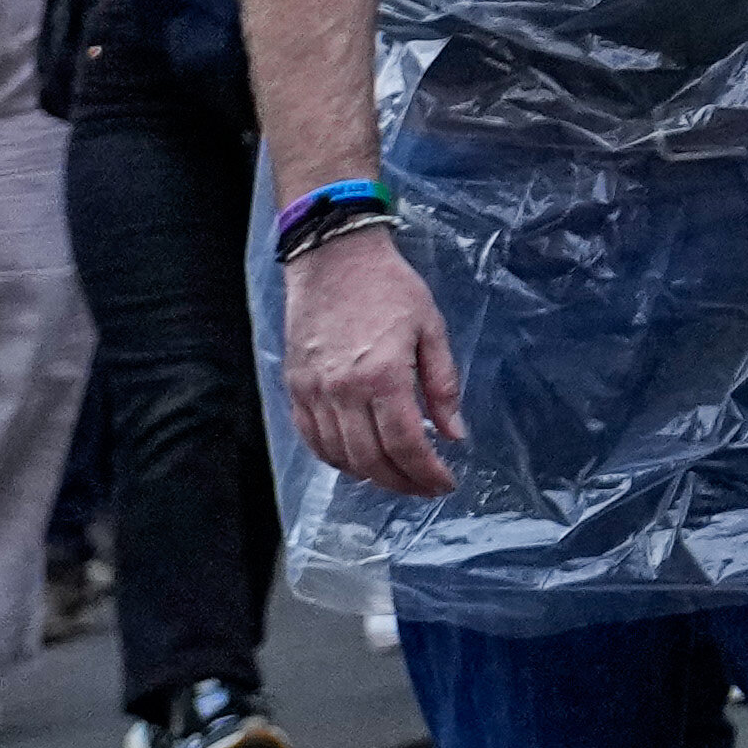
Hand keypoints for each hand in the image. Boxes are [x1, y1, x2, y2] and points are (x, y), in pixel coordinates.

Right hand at [284, 219, 463, 498]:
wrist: (334, 259)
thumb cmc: (390, 288)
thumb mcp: (431, 329)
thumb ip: (442, 384)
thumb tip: (454, 433)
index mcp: (382, 376)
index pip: (406, 444)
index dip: (426, 473)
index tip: (444, 484)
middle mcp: (342, 392)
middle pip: (371, 460)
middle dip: (402, 483)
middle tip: (424, 488)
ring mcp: (313, 393)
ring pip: (340, 457)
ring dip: (370, 476)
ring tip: (397, 477)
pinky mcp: (294, 389)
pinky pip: (312, 440)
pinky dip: (336, 459)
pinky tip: (358, 461)